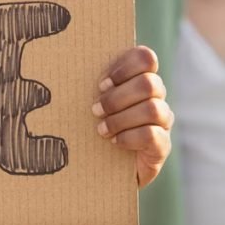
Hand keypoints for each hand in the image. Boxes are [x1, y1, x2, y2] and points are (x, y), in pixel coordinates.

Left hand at [92, 46, 172, 187]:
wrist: (103, 166)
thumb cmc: (91, 124)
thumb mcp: (90, 100)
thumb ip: (89, 83)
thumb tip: (62, 60)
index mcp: (139, 78)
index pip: (146, 58)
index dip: (125, 67)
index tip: (102, 84)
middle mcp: (156, 97)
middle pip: (149, 83)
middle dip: (117, 97)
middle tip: (95, 110)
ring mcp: (162, 121)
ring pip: (152, 108)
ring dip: (120, 119)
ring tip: (101, 129)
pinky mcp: (162, 145)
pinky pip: (151, 134)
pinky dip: (128, 137)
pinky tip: (114, 142)